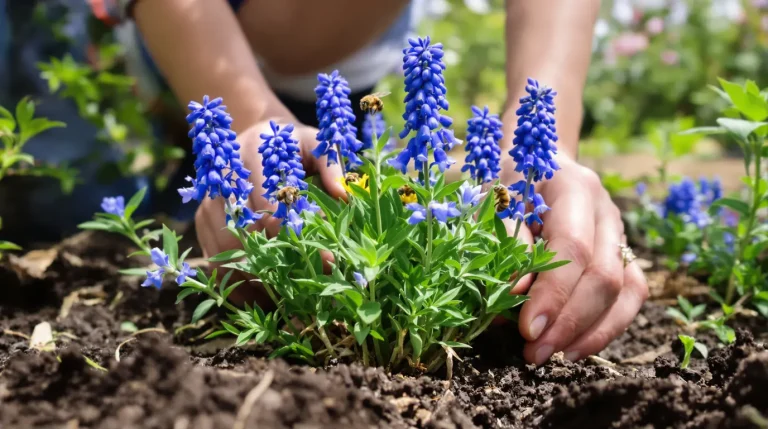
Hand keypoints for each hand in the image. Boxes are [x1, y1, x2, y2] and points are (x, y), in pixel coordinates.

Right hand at [193, 120, 344, 301]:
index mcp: (254, 153)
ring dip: (256, 275)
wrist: (258, 136)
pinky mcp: (203, 219)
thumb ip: (331, 165)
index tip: (326, 258)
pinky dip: (236, 281)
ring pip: (227, 248)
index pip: (271, 204)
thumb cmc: (294, 146)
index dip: (299, 234)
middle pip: (247, 230)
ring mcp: (210, 200)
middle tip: (308, 287)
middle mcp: (225, 177)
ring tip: (287, 298)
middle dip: (279, 262)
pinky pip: (214, 258)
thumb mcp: (317, 144)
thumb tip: (344, 194)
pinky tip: (263, 297)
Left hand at [504, 154, 647, 364]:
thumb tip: (515, 294)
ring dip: (590, 332)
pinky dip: (605, 328)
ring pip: (625, 291)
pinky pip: (630, 297)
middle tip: (533, 354)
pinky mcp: (625, 255)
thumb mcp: (496, 199)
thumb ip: (506, 241)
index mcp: (574, 187)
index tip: (527, 329)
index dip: (553, 293)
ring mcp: (621, 234)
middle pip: (604, 275)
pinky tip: (574, 349)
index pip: (573, 248)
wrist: (537, 161)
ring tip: (552, 357)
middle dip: (569, 322)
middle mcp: (606, 211)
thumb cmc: (509, 182)